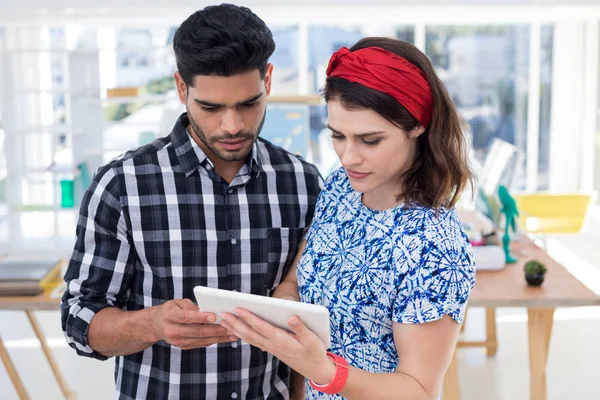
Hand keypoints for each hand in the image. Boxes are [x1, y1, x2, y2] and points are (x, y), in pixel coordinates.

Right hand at [151, 299, 235, 349]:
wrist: (156, 324)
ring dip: (218, 338)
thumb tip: (209, 311)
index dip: (200, 317)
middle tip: (230, 327)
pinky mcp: (182, 346)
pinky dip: (213, 341)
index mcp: (170, 315)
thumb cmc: (171, 309)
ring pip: (200, 340)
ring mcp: (176, 341)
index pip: (186, 317)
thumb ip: (192, 307)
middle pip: (196, 331)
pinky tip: (224, 338)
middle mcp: (172, 330)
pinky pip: (200, 344)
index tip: (214, 316)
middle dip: (215, 330)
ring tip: (232, 334)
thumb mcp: (178, 303)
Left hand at [220, 308, 335, 384]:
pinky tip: (238, 331)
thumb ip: (301, 328)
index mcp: (281, 340)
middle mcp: (273, 345)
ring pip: (250, 338)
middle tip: (223, 314)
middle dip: (236, 323)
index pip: (261, 327)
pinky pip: (254, 341)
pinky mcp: (272, 349)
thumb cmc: (314, 352)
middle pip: (250, 333)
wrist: (315, 368)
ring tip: (225, 322)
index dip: (249, 317)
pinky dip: (244, 335)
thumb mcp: (312, 339)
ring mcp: (271, 348)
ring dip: (236, 330)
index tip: (238, 309)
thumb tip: (291, 317)